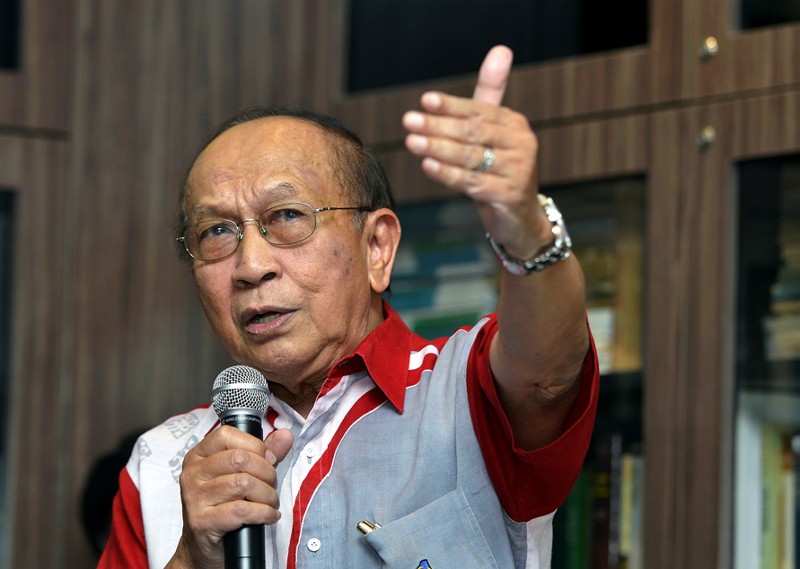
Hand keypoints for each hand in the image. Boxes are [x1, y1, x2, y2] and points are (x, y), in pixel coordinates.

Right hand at [167, 426, 293, 568]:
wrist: (202, 547)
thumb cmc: (222, 506)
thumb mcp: (240, 474)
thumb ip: (263, 453)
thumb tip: (285, 435)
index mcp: (198, 456)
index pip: (227, 434)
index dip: (256, 445)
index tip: (269, 459)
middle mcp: (193, 474)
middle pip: (239, 458)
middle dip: (266, 472)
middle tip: (271, 484)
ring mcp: (195, 497)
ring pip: (243, 483)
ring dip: (267, 495)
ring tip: (270, 502)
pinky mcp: (202, 521)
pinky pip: (242, 510)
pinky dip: (264, 513)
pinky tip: (268, 516)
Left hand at [402, 45, 550, 259]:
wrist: (520, 219)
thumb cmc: (500, 170)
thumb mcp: (495, 134)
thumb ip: (490, 96)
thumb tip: (501, 49)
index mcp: (515, 125)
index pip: (480, 111)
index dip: (452, 105)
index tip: (425, 100)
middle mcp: (521, 145)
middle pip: (473, 133)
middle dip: (439, 126)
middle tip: (409, 120)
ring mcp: (518, 172)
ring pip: (471, 157)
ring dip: (438, 149)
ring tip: (411, 142)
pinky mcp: (509, 196)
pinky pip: (472, 183)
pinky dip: (448, 174)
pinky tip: (427, 166)